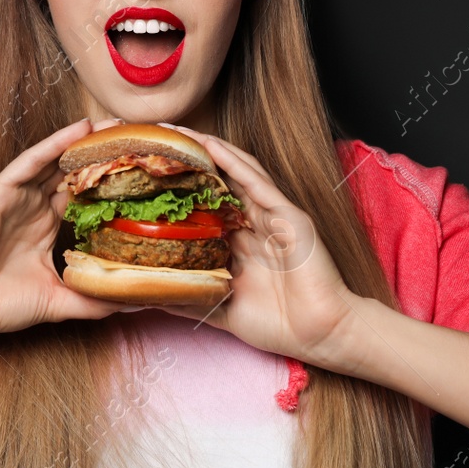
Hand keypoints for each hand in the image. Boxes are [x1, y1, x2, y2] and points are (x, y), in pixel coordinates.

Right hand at [0, 117, 135, 340]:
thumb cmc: (0, 304)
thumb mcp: (59, 300)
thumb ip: (93, 299)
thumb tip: (132, 303)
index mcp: (45, 227)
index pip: (82, 196)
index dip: (108, 183)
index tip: (141, 172)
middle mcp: (33, 207)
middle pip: (73, 173)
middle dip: (101, 156)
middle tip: (135, 136)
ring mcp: (17, 197)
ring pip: (56, 161)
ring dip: (84, 142)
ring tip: (115, 124)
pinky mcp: (1, 190)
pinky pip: (32, 161)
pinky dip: (55, 143)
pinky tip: (80, 128)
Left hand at [149, 122, 377, 373]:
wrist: (322, 336)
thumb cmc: (280, 325)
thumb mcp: (222, 310)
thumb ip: (192, 298)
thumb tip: (151, 295)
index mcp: (240, 242)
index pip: (205, 206)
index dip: (179, 188)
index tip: (146, 174)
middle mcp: (255, 224)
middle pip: (218, 183)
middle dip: (190, 160)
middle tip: (157, 140)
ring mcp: (273, 217)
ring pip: (237, 173)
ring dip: (208, 150)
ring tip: (178, 132)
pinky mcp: (289, 216)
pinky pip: (258, 183)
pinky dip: (234, 163)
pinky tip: (212, 146)